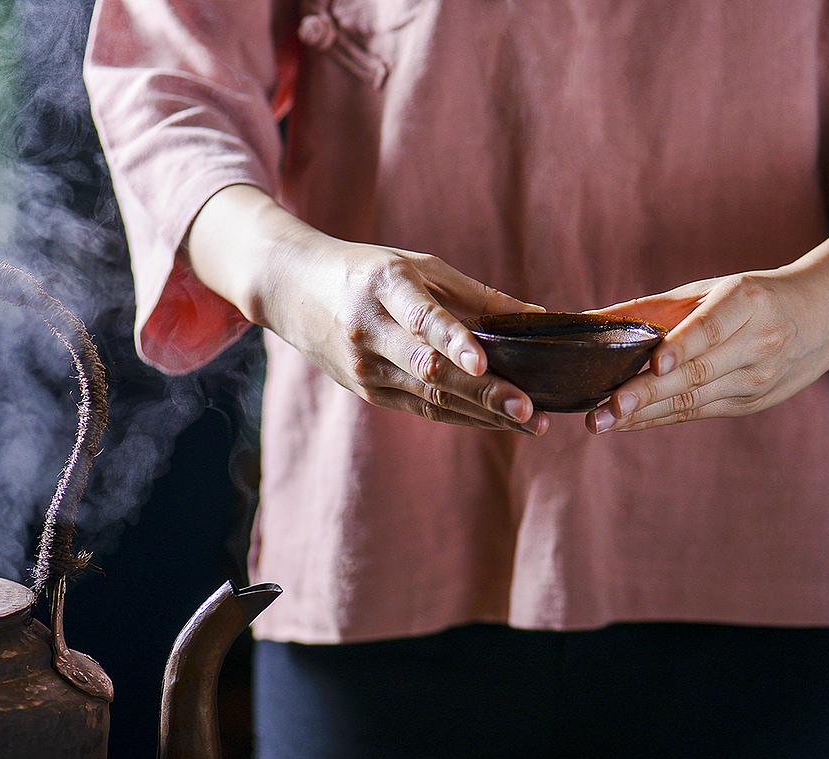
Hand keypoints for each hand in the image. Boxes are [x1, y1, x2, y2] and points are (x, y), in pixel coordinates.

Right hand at [188, 184, 549, 433]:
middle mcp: (370, 330)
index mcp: (384, 286)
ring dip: (483, 412)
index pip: (423, 318)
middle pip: (431, 369)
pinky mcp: (366, 391)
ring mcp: (365, 366)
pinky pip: (422, 408)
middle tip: (530, 409)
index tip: (484, 360)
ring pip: (430, 397)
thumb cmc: (367, 270)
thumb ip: (476, 293)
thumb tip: (538, 315)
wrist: (290, 289)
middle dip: (484, 391)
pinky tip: (498, 421)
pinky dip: (463, 415)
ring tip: (529, 421)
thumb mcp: (417, 265)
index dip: (454, 340)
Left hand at [586, 202, 828, 432]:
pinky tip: (625, 423)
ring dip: (645, 413)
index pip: (713, 328)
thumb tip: (591, 321)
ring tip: (603, 421)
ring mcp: (758, 379)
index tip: (656, 362)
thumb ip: (654, 308)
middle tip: (605, 408)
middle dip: (647, 393)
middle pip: (698, 372)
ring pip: (695, 399)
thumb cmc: (753, 297)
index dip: (684, 346)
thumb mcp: (711, 290)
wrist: (826, 316)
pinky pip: (697, 412)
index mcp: (749, 303)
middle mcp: (758, 344)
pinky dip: (658, 419)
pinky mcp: (751, 404)